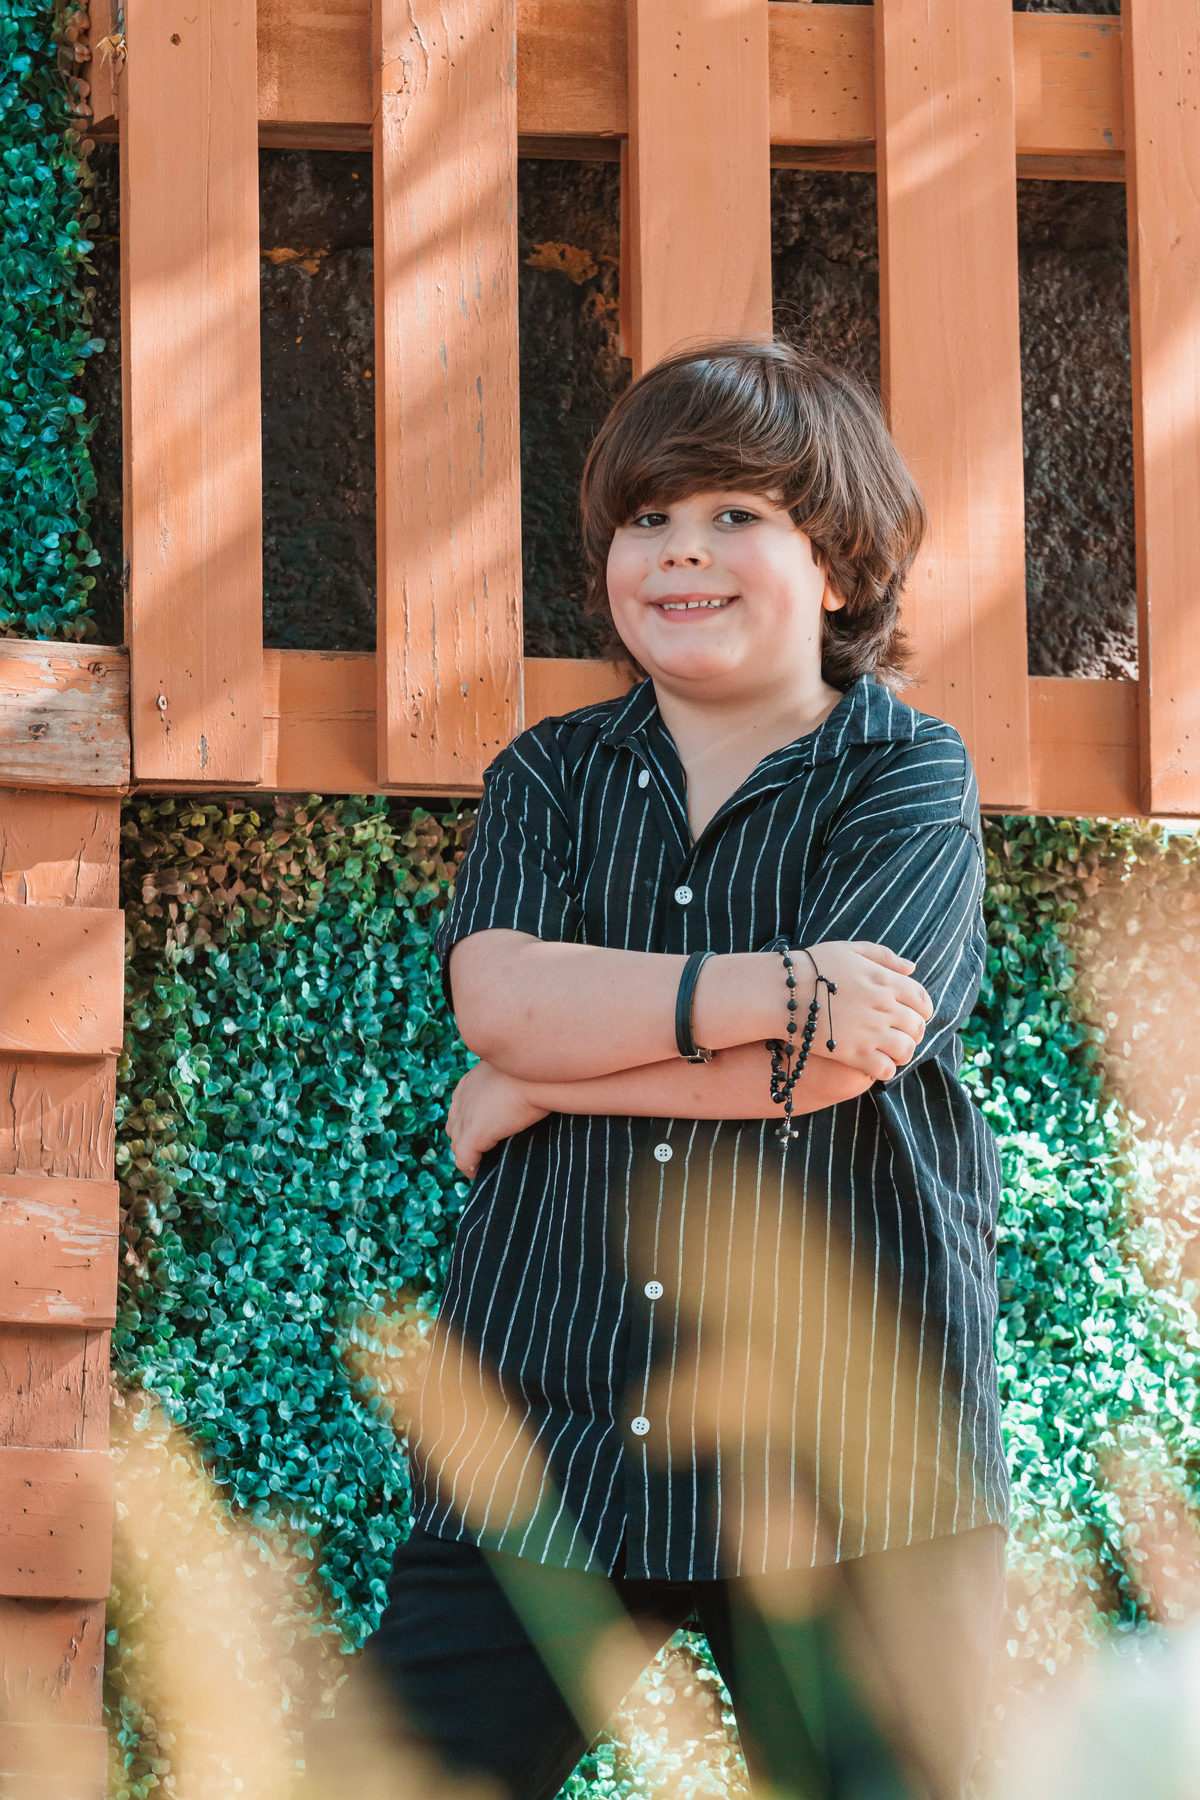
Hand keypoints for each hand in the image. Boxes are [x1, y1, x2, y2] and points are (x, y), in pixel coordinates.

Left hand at [446, 1061, 549, 1178]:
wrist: (541, 1074)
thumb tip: (527, 1096)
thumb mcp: (518, 1074)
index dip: (470, 1124)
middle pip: (455, 1128)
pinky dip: (471, 1169)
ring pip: (457, 1145)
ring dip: (469, 1157)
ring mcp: (466, 1117)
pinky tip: (481, 1174)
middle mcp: (463, 1099)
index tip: (485, 1135)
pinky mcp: (474, 1134)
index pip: (460, 1109)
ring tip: (485, 1166)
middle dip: (466, 1141)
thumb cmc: (539, 1072)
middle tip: (485, 1154)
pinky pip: (464, 1159)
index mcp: (472, 1082)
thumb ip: (511, 1086)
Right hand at [797, 941, 933, 1082]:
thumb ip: (884, 956)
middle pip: (917, 1026)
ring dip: (903, 1051)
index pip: (922, 999)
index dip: (923, 1009)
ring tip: (891, 1050)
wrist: (782, 992)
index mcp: (885, 980)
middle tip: (901, 1033)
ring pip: (906, 1050)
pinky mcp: (853, 1054)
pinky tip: (875, 1063)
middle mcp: (883, 1006)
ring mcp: (870, 1032)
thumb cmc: (813, 967)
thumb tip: (912, 967)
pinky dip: (886, 1069)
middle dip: (914, 1031)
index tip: (915, 1013)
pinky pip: (885, 1069)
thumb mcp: (850, 950)